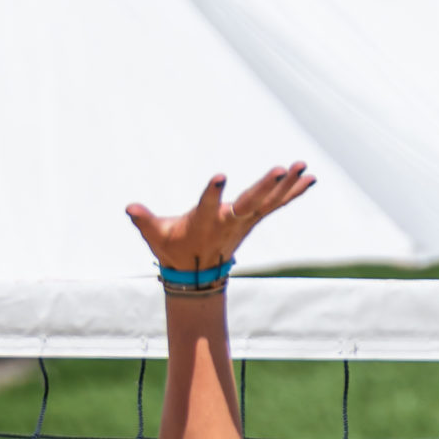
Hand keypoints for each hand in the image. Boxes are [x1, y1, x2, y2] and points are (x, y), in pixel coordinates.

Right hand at [126, 164, 315, 274]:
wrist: (197, 274)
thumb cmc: (174, 247)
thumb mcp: (156, 236)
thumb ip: (144, 220)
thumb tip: (129, 208)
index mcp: (204, 223)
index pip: (208, 206)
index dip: (212, 193)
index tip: (219, 176)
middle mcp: (229, 222)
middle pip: (250, 203)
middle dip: (264, 186)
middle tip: (280, 168)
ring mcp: (245, 221)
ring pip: (269, 201)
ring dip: (287, 184)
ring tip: (302, 164)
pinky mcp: (253, 219)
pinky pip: (278, 204)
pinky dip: (294, 192)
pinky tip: (309, 177)